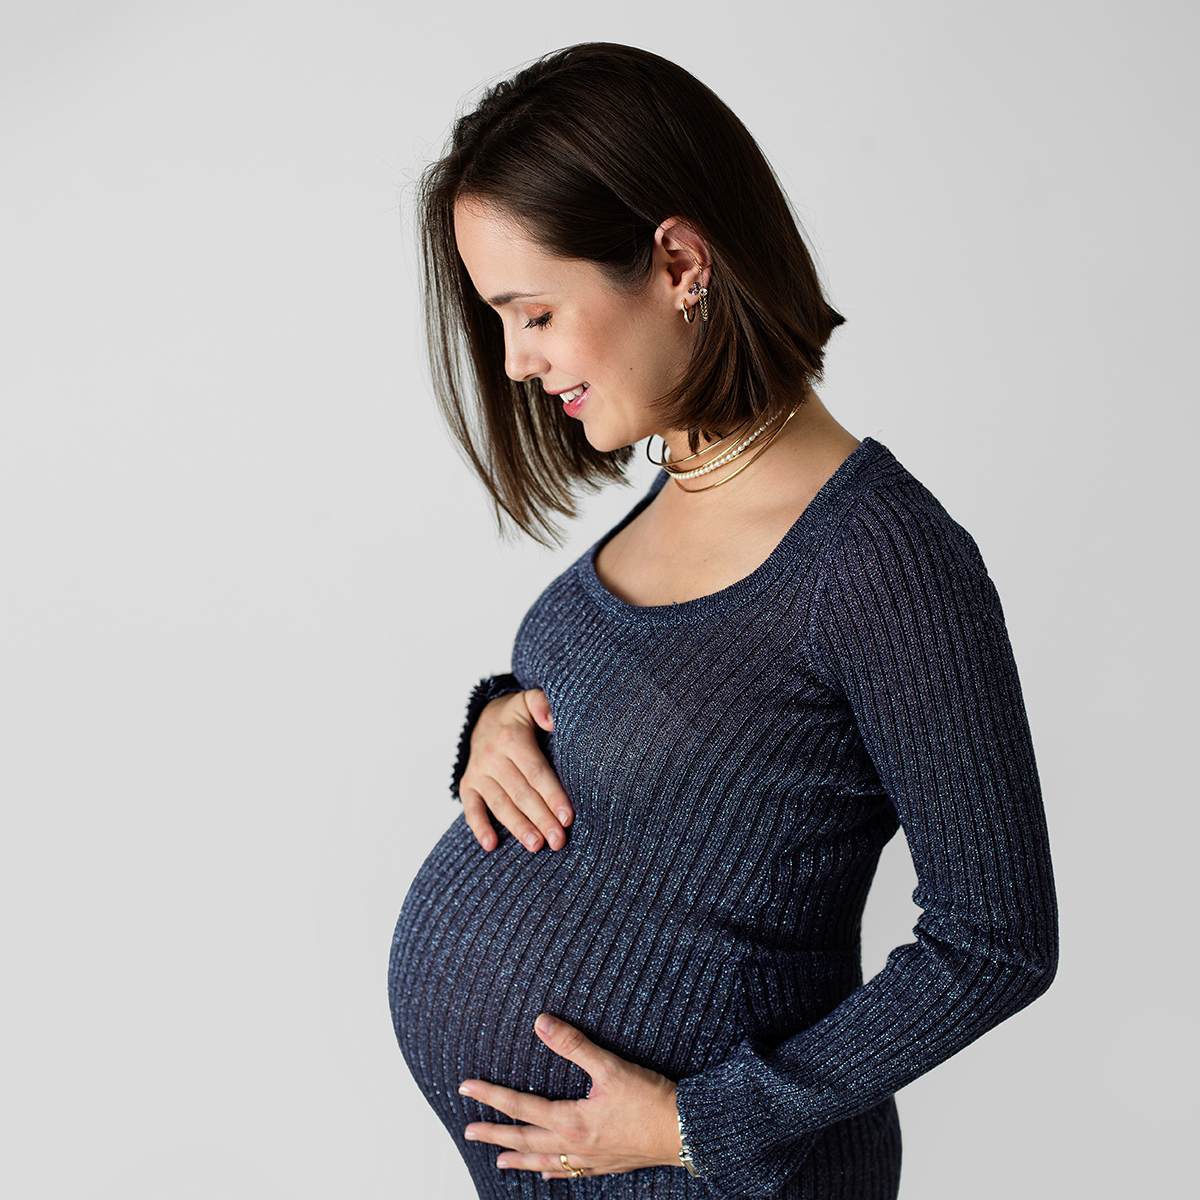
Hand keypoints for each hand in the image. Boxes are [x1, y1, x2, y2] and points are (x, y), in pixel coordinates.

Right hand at [459, 689, 572, 852]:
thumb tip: (552, 720)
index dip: (552, 795)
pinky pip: (471, 808)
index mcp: (511, 738)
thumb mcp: (530, 700)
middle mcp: (492, 758)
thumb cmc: (518, 715)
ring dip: (518, 827)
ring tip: (536, 845)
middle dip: (541, 818)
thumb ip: (542, 704)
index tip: (568, 817)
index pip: (536, 772)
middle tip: (558, 841)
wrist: (484, 717)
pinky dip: (479, 827)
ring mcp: (478, 773)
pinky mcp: (468, 785)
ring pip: (500, 804)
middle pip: (521, 793)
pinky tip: (491, 845)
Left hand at [460, 1014, 680, 1179]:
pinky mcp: (606, 1165)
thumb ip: (573, 1044)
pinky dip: (552, 1171)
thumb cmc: (650, 1099)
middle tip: (468, 1130)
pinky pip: (570, 1173)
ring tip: (499, 1158)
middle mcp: (575, 1145)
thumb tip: (541, 1023)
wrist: (685, 1132)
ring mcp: (590, 1159)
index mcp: (571, 1120)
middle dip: (494, 1132)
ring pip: (544, 1161)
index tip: (466, 1088)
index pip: (520, 1106)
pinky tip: (549, 1171)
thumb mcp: (610, 1066)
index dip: (491, 1095)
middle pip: (524, 1139)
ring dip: (519, 1157)